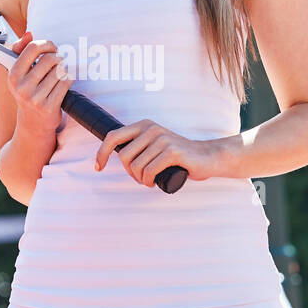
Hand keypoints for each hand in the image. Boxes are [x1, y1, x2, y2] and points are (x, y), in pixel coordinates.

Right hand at [7, 31, 72, 135]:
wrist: (32, 124)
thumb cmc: (27, 91)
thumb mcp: (19, 73)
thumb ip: (21, 50)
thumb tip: (29, 34)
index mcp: (12, 75)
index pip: (33, 48)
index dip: (47, 44)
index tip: (52, 48)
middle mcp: (22, 87)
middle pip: (50, 59)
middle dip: (58, 58)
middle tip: (58, 62)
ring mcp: (35, 98)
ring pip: (59, 71)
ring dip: (64, 69)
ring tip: (60, 74)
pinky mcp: (48, 107)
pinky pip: (65, 83)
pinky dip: (68, 79)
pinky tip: (64, 82)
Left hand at [94, 119, 222, 186]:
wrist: (208, 157)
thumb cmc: (178, 155)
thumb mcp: (155, 145)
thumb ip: (138, 145)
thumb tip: (113, 155)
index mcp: (144, 125)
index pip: (113, 136)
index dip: (102, 153)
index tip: (99, 167)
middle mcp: (152, 129)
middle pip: (124, 156)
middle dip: (129, 172)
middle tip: (141, 178)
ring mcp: (162, 139)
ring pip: (136, 166)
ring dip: (140, 179)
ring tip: (149, 180)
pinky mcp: (172, 152)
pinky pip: (149, 171)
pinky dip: (148, 181)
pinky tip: (153, 183)